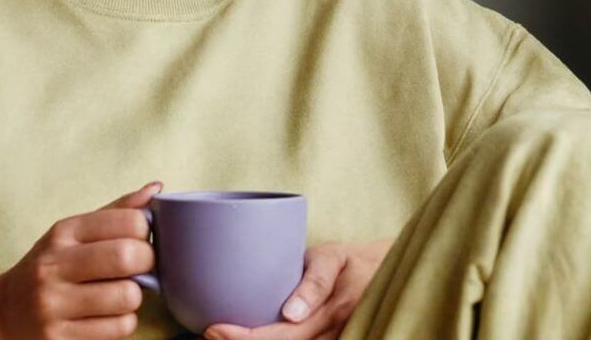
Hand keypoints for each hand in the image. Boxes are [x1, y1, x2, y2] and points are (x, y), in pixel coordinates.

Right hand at [0, 181, 163, 339]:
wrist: (2, 313)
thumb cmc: (48, 268)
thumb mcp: (72, 234)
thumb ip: (116, 212)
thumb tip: (157, 188)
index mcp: (62, 233)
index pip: (128, 220)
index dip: (146, 231)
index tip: (140, 240)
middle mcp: (54, 266)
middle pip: (128, 257)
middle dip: (147, 263)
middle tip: (140, 268)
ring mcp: (54, 305)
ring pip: (128, 297)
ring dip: (134, 297)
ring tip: (119, 293)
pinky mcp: (60, 339)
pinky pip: (119, 328)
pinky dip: (123, 322)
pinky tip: (106, 316)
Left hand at [203, 237, 393, 339]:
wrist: (382, 274)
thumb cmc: (347, 262)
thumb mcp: (331, 257)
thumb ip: (312, 281)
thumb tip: (291, 314)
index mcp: (333, 308)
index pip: (286, 333)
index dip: (249, 338)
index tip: (214, 329)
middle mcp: (334, 330)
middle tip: (208, 335)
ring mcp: (335, 338)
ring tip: (219, 339)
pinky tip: (244, 338)